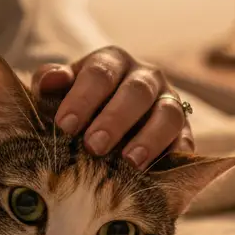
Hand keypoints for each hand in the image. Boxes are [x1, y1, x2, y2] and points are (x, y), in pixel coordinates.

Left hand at [32, 45, 193, 170]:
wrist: (106, 131)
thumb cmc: (77, 109)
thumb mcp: (58, 94)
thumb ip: (49, 85)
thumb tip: (51, 79)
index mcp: (112, 62)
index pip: (100, 73)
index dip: (82, 98)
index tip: (64, 125)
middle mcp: (145, 77)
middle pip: (137, 91)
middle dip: (115, 119)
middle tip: (93, 146)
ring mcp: (169, 103)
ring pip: (168, 114)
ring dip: (149, 138)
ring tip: (129, 162)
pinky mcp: (184, 131)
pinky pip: (185, 140)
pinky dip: (174, 155)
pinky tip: (157, 172)